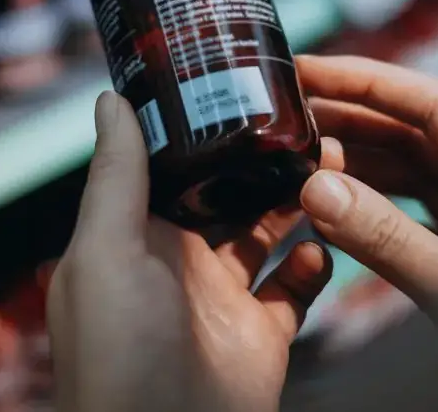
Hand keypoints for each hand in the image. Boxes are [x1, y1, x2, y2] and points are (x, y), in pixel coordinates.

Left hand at [48, 91, 332, 411]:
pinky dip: (314, 262)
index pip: (169, 164)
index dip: (205, 125)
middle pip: (227, 191)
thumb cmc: (116, 357)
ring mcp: (220, 299)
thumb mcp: (103, 254)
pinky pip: (295, 289)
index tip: (244, 80)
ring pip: (267, 231)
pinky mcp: (260, 337)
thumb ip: (115, 177)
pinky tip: (324, 243)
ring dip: (298, 196)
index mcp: (131, 235)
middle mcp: (176, 261)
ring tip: (333, 160)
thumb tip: (109, 99)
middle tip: (308, 117)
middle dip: (265, 156)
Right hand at [296, 55, 437, 315]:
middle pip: (419, 130)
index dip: (368, 82)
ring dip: (358, 160)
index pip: (434, 104)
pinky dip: (374, 201)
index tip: (309, 71)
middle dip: (354, 117)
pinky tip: (332, 201)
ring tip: (297, 154)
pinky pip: (418, 209)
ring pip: (415, 170)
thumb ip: (388, 240)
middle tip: (286, 112)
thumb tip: (315, 188)